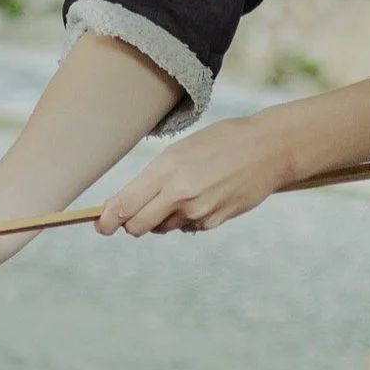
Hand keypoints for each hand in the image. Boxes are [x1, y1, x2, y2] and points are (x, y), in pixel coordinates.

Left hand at [95, 114, 299, 235]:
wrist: (269, 149)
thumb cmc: (221, 142)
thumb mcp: (181, 151)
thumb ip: (153, 179)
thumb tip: (126, 207)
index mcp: (167, 169)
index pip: (124, 206)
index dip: (106, 220)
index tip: (100, 224)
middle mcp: (180, 195)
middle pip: (137, 227)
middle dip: (129, 223)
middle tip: (130, 213)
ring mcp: (198, 212)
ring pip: (162, 228)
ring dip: (161, 218)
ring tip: (181, 193)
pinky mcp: (214, 222)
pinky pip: (186, 228)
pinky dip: (185, 219)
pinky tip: (202, 197)